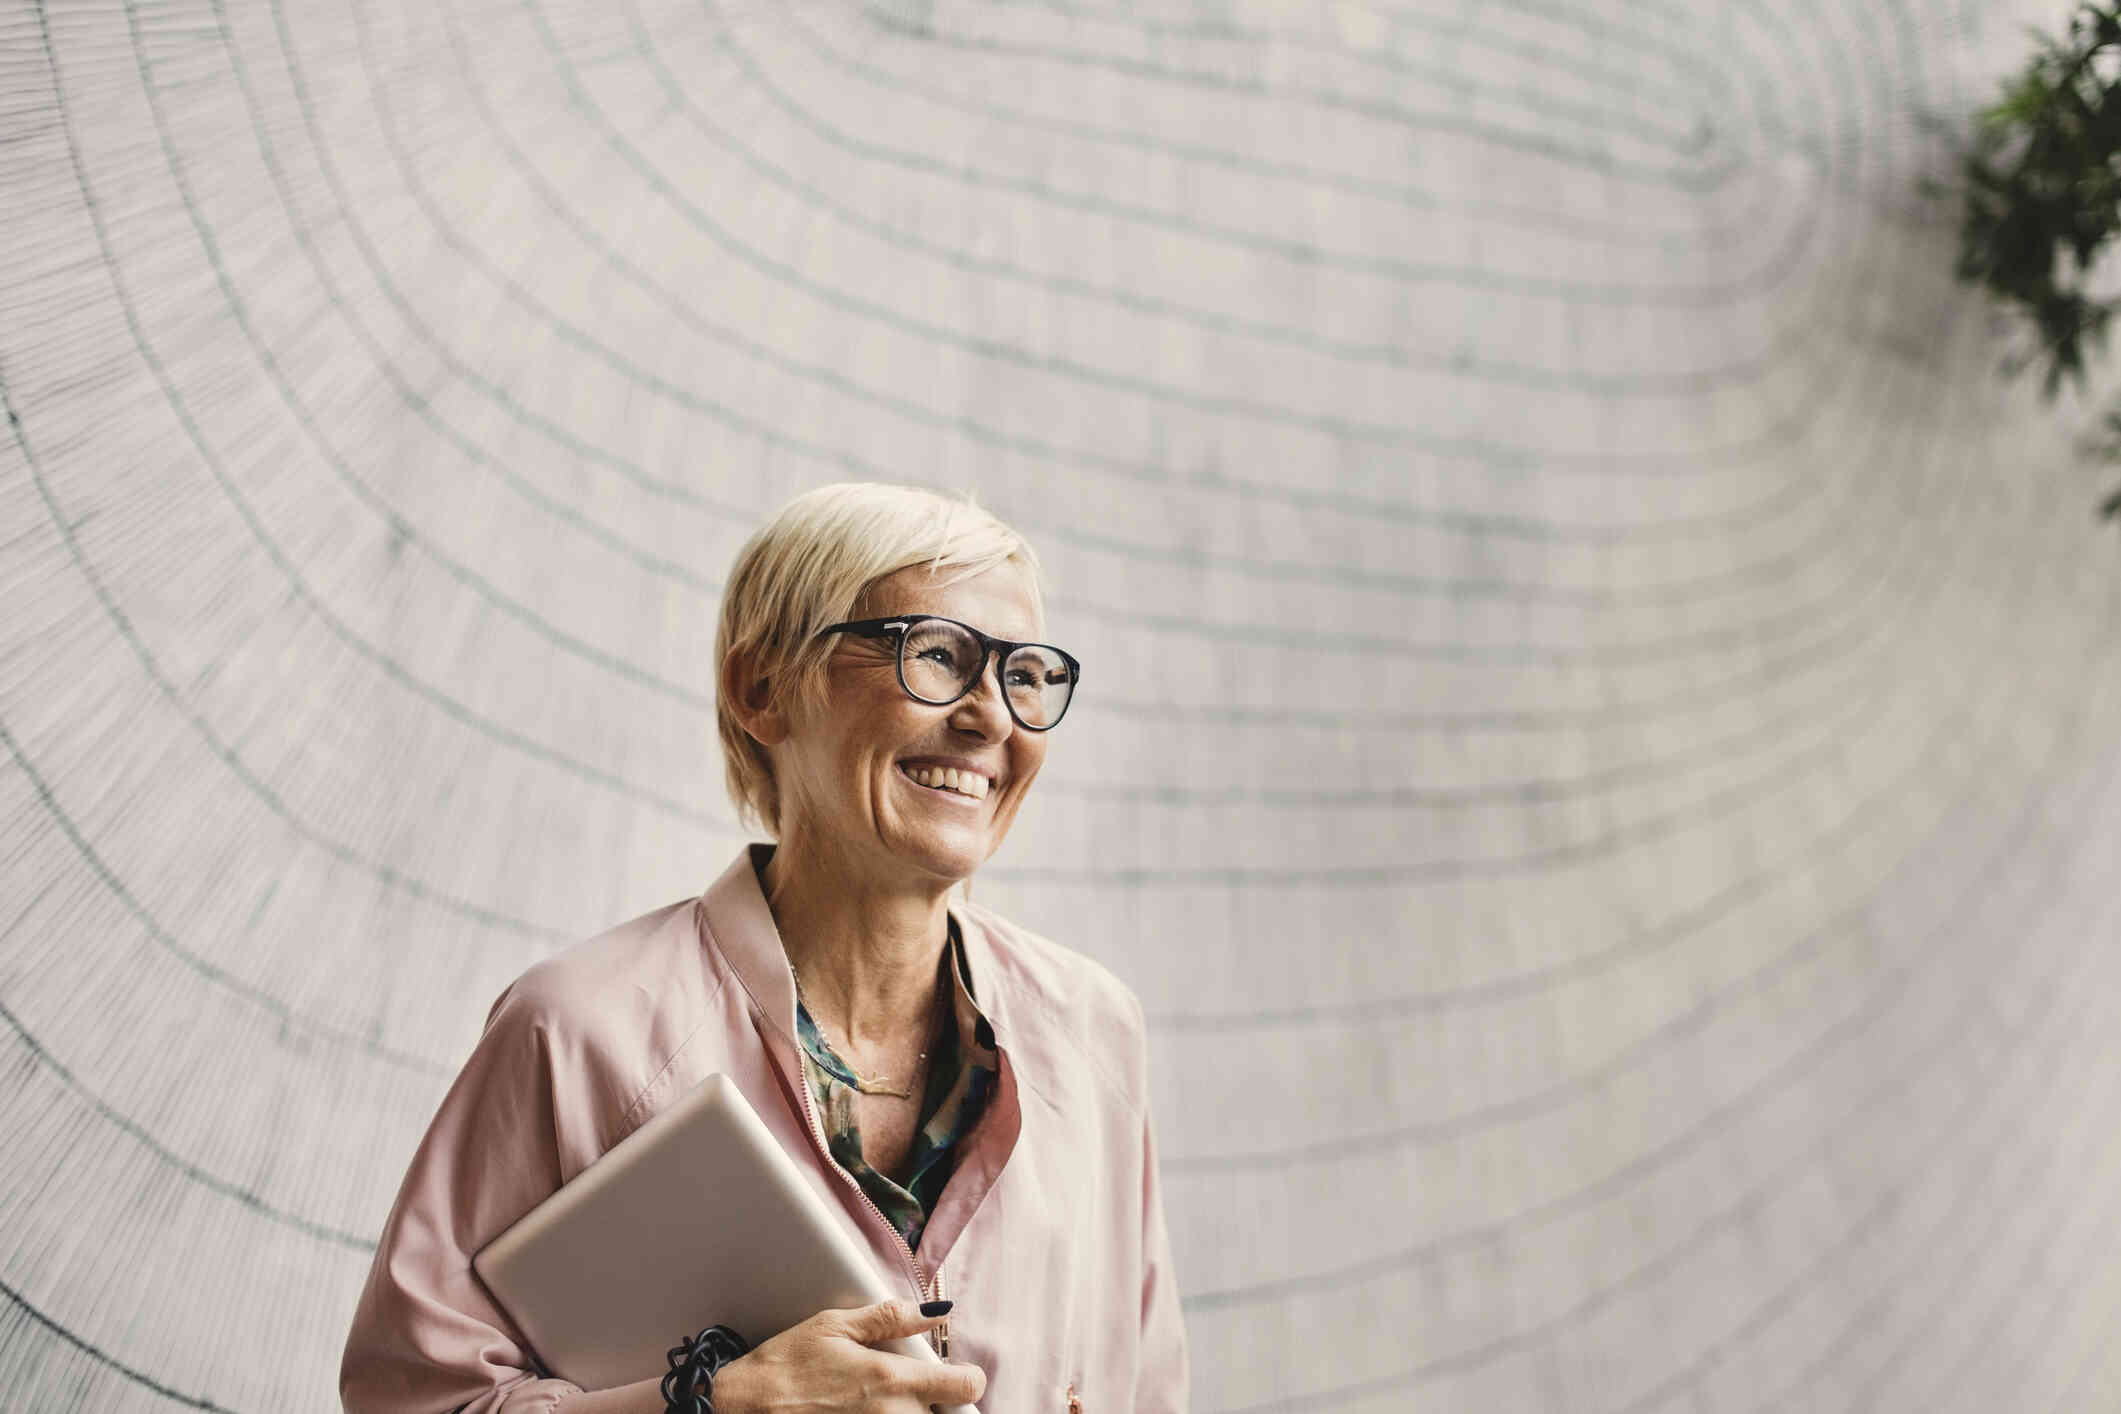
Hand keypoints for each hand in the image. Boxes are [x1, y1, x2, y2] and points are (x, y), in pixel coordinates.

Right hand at [708, 1300, 985, 1412]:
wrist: (741, 1410)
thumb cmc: (784, 1366)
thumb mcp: (834, 1326)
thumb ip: (891, 1317)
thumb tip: (938, 1309)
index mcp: (890, 1380)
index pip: (965, 1388)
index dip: (968, 1379)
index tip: (957, 1375)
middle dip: (935, 1401)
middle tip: (908, 1389)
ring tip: (881, 1402)